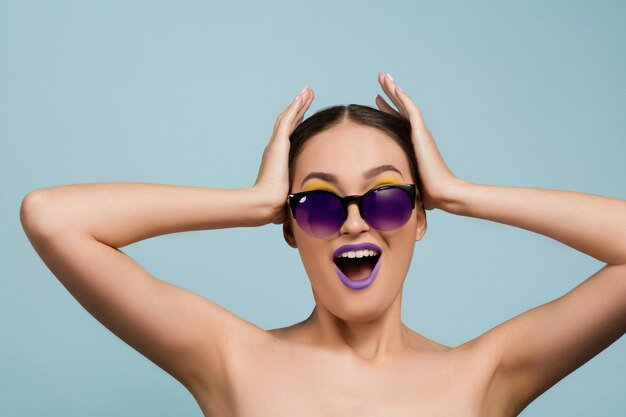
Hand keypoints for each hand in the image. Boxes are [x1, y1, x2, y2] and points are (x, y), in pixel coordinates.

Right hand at [252, 86, 314, 223]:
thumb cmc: (280, 204)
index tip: (306, 114)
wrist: (268, 204)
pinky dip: (295, 107)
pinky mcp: (278, 144)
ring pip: (289, 118)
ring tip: (308, 91)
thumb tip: (314, 205)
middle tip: (307, 95)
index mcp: (280, 159)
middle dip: (299, 109)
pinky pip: (287, 120)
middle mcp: (276, 149)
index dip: (299, 124)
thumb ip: (301, 194)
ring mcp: (276, 145)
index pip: (292, 137)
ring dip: (299, 104)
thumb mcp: (294, 194)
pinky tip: (302, 96)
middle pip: (290, 123)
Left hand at [375, 72, 465, 210]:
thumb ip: (397, 179)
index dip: (388, 109)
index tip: (378, 99)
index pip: (398, 121)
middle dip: (389, 93)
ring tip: (383, 76)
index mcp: (414, 144)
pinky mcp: (421, 134)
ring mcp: (420, 133)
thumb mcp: (407, 181)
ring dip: (393, 89)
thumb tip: (382, 191)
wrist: (443, 193)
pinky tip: (394, 87)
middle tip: (381, 79)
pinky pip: (411, 110)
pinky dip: (403, 98)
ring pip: (405, 105)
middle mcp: (418, 135)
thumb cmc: (427, 193)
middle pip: (400, 108)